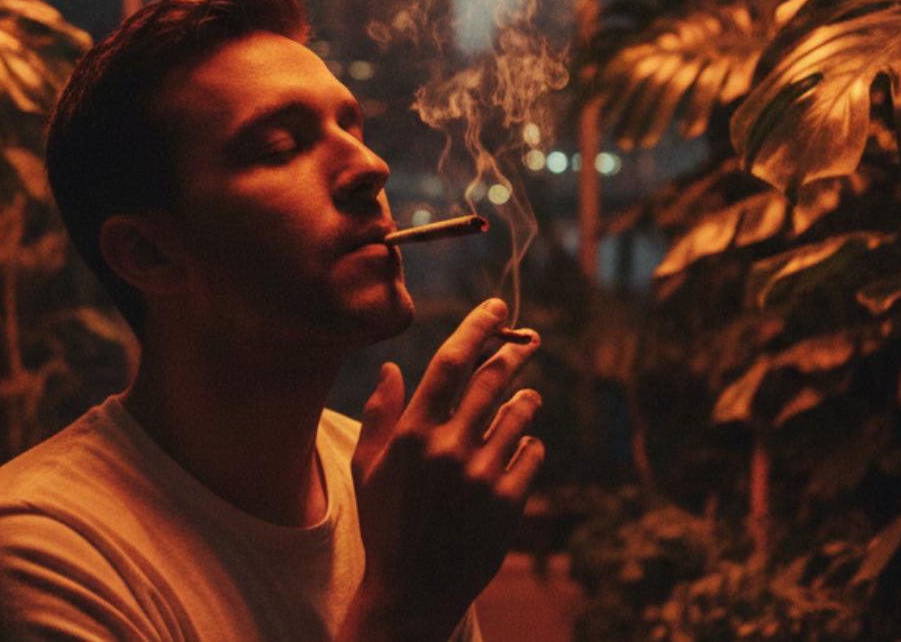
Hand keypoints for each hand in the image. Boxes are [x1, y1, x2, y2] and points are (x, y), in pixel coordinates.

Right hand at [339, 299, 543, 641]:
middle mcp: (448, 448)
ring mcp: (481, 476)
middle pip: (492, 380)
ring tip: (527, 399)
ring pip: (520, 414)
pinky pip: (532, 453)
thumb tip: (391, 368)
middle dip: (515, 353)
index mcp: (411, 435)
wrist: (412, 592)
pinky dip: (529, 444)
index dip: (477, 328)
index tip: (497, 308)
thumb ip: (378, 416)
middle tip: (530, 340)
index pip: (450, 363)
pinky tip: (520, 447)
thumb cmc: (386, 527)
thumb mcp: (367, 470)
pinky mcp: (509, 503)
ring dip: (526, 400)